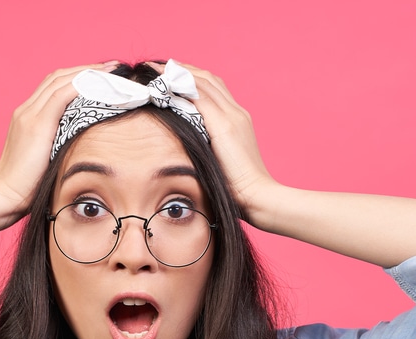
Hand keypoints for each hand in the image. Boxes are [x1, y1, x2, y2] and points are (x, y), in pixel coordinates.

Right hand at [0, 62, 118, 225]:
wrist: (4, 197)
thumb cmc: (27, 189)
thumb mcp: (47, 161)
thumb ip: (60, 148)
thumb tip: (85, 148)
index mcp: (27, 118)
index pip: (54, 86)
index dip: (78, 77)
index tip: (101, 77)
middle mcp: (26, 111)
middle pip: (58, 77)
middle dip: (86, 70)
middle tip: (111, 68)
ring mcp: (29, 115)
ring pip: (60, 81)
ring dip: (87, 73)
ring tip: (111, 72)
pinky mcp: (36, 124)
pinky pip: (62, 95)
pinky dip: (81, 85)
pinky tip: (99, 84)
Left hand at [155, 62, 278, 223]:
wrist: (258, 195)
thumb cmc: (239, 188)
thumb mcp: (222, 161)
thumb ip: (209, 148)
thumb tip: (188, 147)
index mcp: (238, 120)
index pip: (215, 89)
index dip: (193, 78)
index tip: (173, 75)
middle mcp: (236, 112)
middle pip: (209, 79)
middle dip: (184, 70)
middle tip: (160, 66)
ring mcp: (232, 117)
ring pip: (203, 83)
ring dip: (179, 73)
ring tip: (157, 70)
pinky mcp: (224, 126)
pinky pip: (200, 97)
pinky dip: (182, 87)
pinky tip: (164, 84)